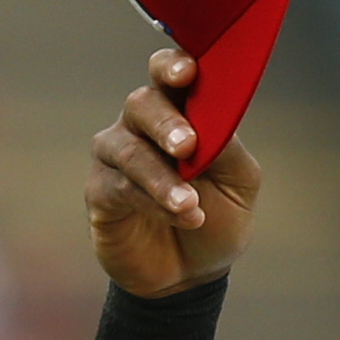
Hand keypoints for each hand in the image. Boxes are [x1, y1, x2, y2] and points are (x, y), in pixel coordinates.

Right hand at [87, 48, 260, 297]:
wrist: (191, 273)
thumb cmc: (216, 216)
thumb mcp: (238, 184)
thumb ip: (229, 149)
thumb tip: (220, 122)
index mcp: (180, 112)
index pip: (168, 74)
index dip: (172, 66)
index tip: (188, 72)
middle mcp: (142, 125)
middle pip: (142, 103)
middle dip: (166, 123)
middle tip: (187, 146)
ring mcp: (116, 155)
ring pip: (130, 150)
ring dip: (163, 178)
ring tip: (190, 206)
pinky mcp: (100, 191)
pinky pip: (121, 187)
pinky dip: (153, 203)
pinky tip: (182, 217)